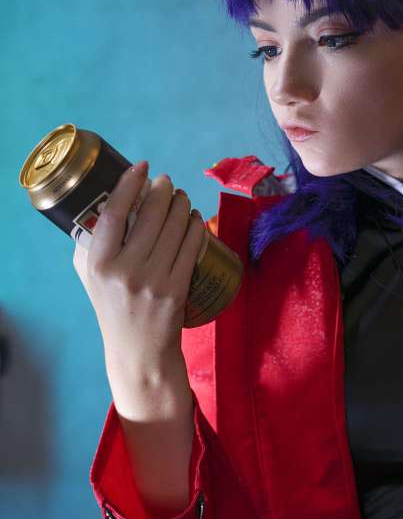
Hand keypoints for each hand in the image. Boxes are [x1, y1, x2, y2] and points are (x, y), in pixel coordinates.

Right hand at [73, 162, 205, 370]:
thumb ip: (92, 243)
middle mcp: (125, 271)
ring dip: (182, 205)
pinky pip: (191, 248)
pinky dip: (195, 228)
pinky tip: (194, 218)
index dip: (129, 184)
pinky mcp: (177, 290)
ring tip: (181, 197)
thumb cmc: (112, 307)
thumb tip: (105, 202)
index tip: (141, 167)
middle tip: (166, 182)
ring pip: (174, 228)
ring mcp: (154, 281)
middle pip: (150, 215)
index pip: (114, 213)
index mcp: (99, 264)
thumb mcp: (90, 276)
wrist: (138, 351)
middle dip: (162, 191)